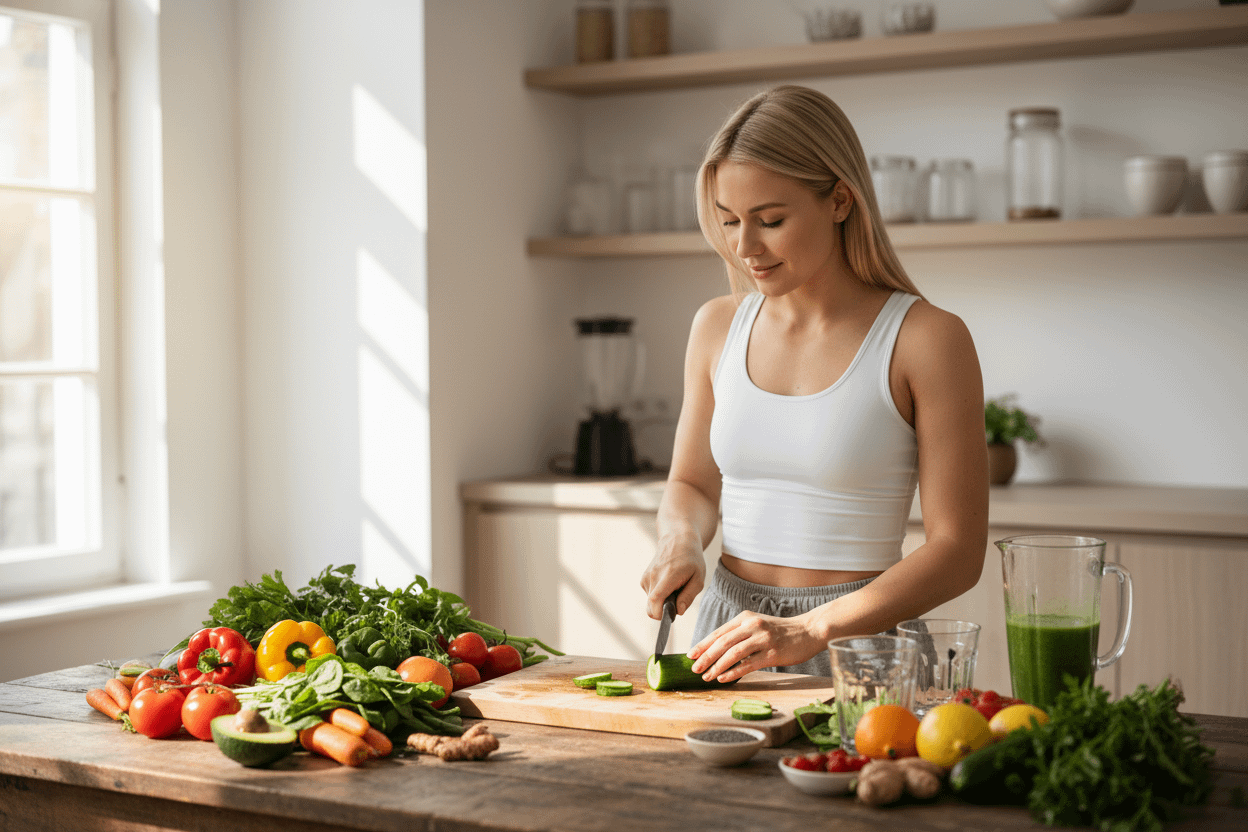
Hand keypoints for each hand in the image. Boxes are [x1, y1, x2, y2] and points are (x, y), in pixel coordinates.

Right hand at [641, 531, 705, 619]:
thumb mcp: (698, 578)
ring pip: (651, 603)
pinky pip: (650, 596)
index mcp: (668, 575)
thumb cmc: (691, 559)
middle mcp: (653, 576)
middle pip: (651, 607)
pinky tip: (668, 584)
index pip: (655, 600)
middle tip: (678, 599)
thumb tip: (678, 612)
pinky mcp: (644, 578)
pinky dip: (659, 595)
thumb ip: (688, 596)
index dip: (660, 614)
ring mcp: (646, 577)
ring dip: (663, 601)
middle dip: (664, 610)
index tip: (669, 616)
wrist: (678, 539)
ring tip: (675, 587)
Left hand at [687, 609, 823, 683]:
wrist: (809, 631)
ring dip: (717, 666)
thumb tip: (717, 651)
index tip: (691, 655)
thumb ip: (740, 634)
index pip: (719, 632)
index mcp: (745, 618)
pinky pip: (748, 664)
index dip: (703, 644)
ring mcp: (763, 639)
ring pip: (733, 653)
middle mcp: (752, 625)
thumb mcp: (758, 625)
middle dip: (706, 657)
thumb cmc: (781, 631)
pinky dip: (733, 672)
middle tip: (694, 668)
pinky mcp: (773, 653)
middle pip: (723, 642)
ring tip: (706, 676)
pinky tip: (723, 678)